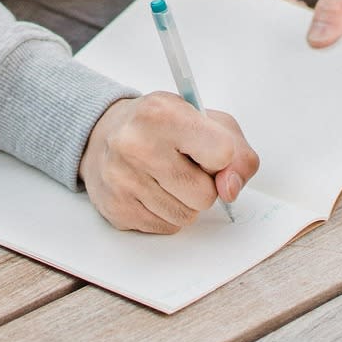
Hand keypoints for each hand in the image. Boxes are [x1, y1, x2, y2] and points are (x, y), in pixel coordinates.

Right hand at [79, 93, 260, 233]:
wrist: (104, 132)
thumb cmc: (162, 126)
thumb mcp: (207, 121)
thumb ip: (237, 154)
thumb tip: (229, 190)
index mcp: (165, 114)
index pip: (222, 153)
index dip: (223, 159)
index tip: (208, 152)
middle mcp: (137, 145)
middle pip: (205, 195)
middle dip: (203, 186)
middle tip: (185, 167)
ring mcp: (122, 178)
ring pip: (186, 216)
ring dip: (185, 202)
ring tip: (167, 178)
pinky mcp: (116, 207)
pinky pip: (166, 227)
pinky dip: (166, 213)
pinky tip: (152, 190)